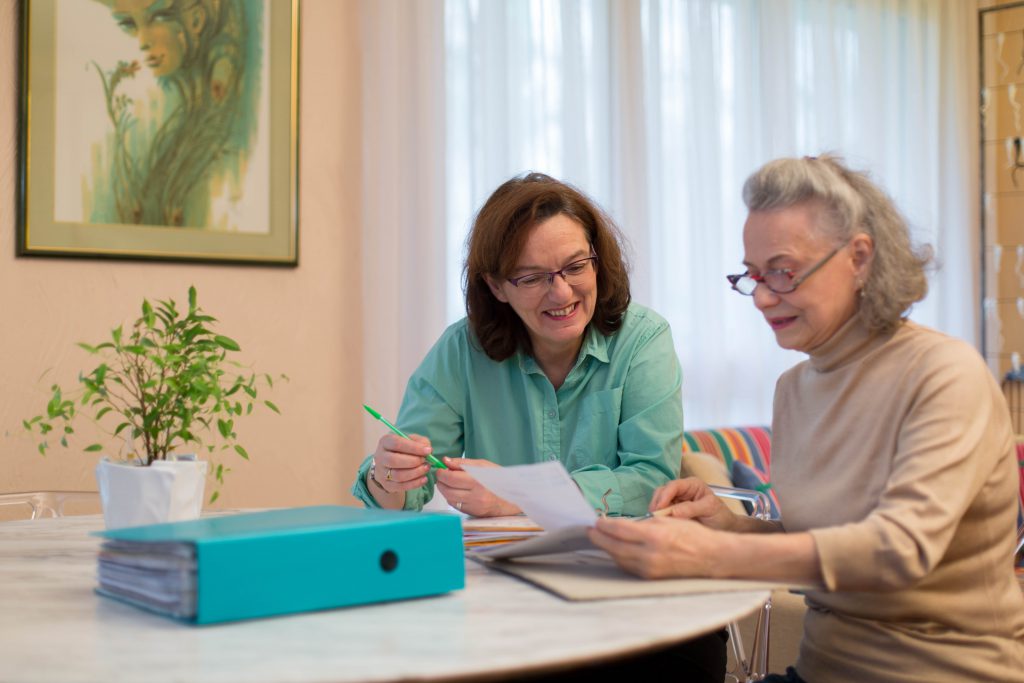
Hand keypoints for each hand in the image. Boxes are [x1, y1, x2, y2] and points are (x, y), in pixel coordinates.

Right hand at [369, 433, 433, 496]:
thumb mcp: (412, 441)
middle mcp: (380, 457)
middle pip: (394, 461)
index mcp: (385, 442)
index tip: (428, 451)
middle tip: (425, 461)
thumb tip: (428, 450)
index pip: (396, 443)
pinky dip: (415, 483)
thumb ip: (421, 442)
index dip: (413, 447)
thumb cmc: (404, 450)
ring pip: (398, 475)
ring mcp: (382, 472)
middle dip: (413, 461)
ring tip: (426, 468)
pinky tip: (424, 479)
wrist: (391, 465)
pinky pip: (400, 486)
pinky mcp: (387, 485)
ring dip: (415, 473)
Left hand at [434, 457, 521, 516]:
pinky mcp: (472, 513)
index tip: (441, 469)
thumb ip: (462, 463)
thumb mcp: (482, 465)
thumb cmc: (498, 479)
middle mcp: (475, 496)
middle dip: (440, 482)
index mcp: (477, 481)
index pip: (451, 478)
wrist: (511, 497)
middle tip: (442, 475)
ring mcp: (473, 506)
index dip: (442, 473)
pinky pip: (455, 506)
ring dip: (445, 490)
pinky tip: (457, 492)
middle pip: (447, 490)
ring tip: (448, 483)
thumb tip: (446, 461)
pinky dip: (452, 498)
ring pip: (449, 499)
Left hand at [587, 516, 726, 579]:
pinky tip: (616, 551)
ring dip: (608, 548)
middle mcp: (649, 555)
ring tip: (600, 539)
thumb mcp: (667, 521)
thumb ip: (643, 524)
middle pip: (614, 547)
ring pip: (619, 558)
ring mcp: (650, 569)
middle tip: (590, 531)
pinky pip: (629, 567)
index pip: (619, 530)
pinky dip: (619, 558)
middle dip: (599, 538)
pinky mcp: (652, 578)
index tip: (595, 521)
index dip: (604, 525)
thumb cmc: (693, 535)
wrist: (712, 557)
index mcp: (654, 536)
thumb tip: (622, 526)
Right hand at [648, 477, 739, 531]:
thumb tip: (673, 512)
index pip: (674, 486)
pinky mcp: (673, 511)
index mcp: (692, 485)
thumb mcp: (709, 509)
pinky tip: (660, 524)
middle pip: (662, 492)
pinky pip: (662, 512)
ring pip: (659, 502)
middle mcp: (682, 490)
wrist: (725, 528)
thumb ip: (691, 508)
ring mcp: (676, 501)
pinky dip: (659, 517)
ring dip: (656, 511)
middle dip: (657, 504)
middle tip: (654, 518)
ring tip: (657, 522)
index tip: (659, 509)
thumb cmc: (721, 516)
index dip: (664, 496)